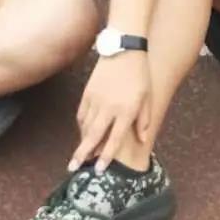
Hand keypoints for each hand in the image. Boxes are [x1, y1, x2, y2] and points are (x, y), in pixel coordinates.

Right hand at [69, 52, 151, 174]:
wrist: (124, 49)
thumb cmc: (139, 75)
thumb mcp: (147, 98)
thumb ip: (144, 121)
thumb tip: (143, 141)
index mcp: (126, 111)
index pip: (114, 139)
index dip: (106, 156)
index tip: (99, 170)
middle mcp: (109, 108)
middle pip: (93, 136)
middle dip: (82, 154)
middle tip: (72, 169)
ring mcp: (96, 100)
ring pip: (86, 126)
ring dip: (82, 142)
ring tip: (78, 156)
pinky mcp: (88, 93)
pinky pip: (82, 114)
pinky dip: (81, 126)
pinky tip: (82, 133)